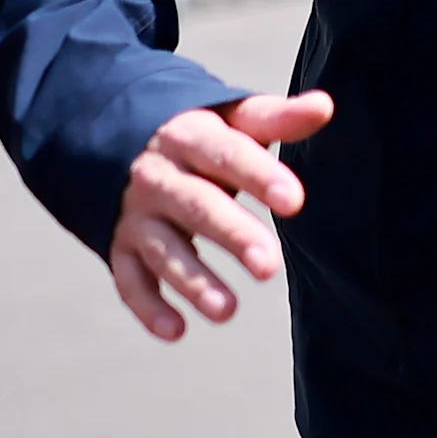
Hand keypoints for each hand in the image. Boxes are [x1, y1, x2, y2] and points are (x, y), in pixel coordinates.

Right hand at [108, 90, 333, 341]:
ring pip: (162, 250)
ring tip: (227, 311)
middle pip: (197, 207)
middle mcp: (158, 178)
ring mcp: (135, 215)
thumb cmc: (199, 135)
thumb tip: (324, 106)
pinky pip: (129, 280)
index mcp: (188, 137)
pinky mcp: (119, 247)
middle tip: (269, 266)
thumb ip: (276, 118)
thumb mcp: (233, 118)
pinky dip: (148, 307)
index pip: (226, 155)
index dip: (260, 177)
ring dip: (192, 281)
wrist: (112, 139)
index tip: (295, 202)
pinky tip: (176, 331)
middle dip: (232, 235)